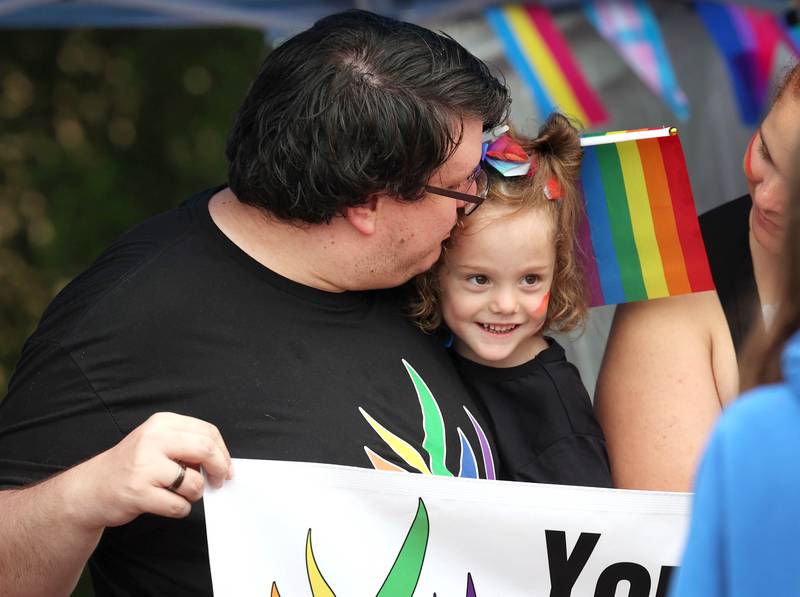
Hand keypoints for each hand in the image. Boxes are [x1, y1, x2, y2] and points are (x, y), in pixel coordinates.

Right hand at [65, 412, 232, 530]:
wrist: (90, 488)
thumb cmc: (132, 466)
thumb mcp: (158, 442)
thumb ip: (187, 444)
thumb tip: (222, 461)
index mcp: (162, 423)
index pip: (208, 431)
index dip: (223, 452)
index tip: (226, 467)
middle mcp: (153, 439)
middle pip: (206, 449)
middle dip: (219, 469)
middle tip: (218, 481)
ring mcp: (144, 466)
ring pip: (194, 482)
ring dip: (195, 493)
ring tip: (182, 493)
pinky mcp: (139, 492)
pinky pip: (178, 505)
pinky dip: (180, 509)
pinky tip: (168, 503)